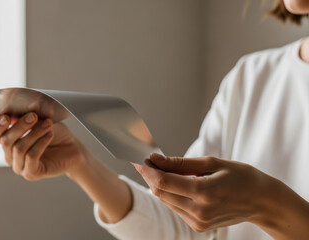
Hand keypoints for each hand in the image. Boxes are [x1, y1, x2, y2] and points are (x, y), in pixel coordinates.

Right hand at [0, 112, 86, 180]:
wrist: (72, 148)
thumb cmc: (54, 132)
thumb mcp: (40, 119)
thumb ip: (27, 115)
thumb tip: (17, 110)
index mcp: (8, 140)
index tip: (8, 115)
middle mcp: (10, 155)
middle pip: (5, 141)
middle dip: (20, 126)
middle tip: (34, 116)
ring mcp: (19, 166)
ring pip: (19, 148)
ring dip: (34, 133)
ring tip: (48, 124)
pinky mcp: (31, 173)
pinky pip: (31, 157)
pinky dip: (41, 143)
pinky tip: (50, 134)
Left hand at [132, 154, 289, 233]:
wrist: (263, 202)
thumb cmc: (241, 176)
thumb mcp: (213, 163)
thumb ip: (181, 163)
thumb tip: (155, 158)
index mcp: (204, 193)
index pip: (162, 182)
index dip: (146, 169)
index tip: (137, 156)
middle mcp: (199, 211)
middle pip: (160, 192)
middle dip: (148, 174)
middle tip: (143, 158)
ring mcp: (198, 222)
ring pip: (165, 200)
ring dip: (158, 183)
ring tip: (158, 167)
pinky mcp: (198, 227)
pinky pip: (175, 207)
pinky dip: (170, 193)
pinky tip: (174, 181)